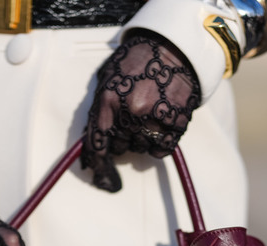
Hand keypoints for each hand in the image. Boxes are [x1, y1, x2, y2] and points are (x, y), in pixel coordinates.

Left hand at [81, 30, 200, 192]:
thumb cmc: (138, 62)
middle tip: (130, 118)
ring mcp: (155, 118)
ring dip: (141, 139)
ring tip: (148, 114)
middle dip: (122, 139)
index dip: (97, 164)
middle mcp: (131, 112)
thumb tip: (90, 146)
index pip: (98, 143)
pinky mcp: (176, 123)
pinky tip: (160, 124)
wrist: (173, 48)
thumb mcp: (109, 79)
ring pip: (141, 149)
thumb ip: (99, 110)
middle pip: (120, 147)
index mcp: (109, 100)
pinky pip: (161, 149)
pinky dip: (159, 143)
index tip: (100, 177)